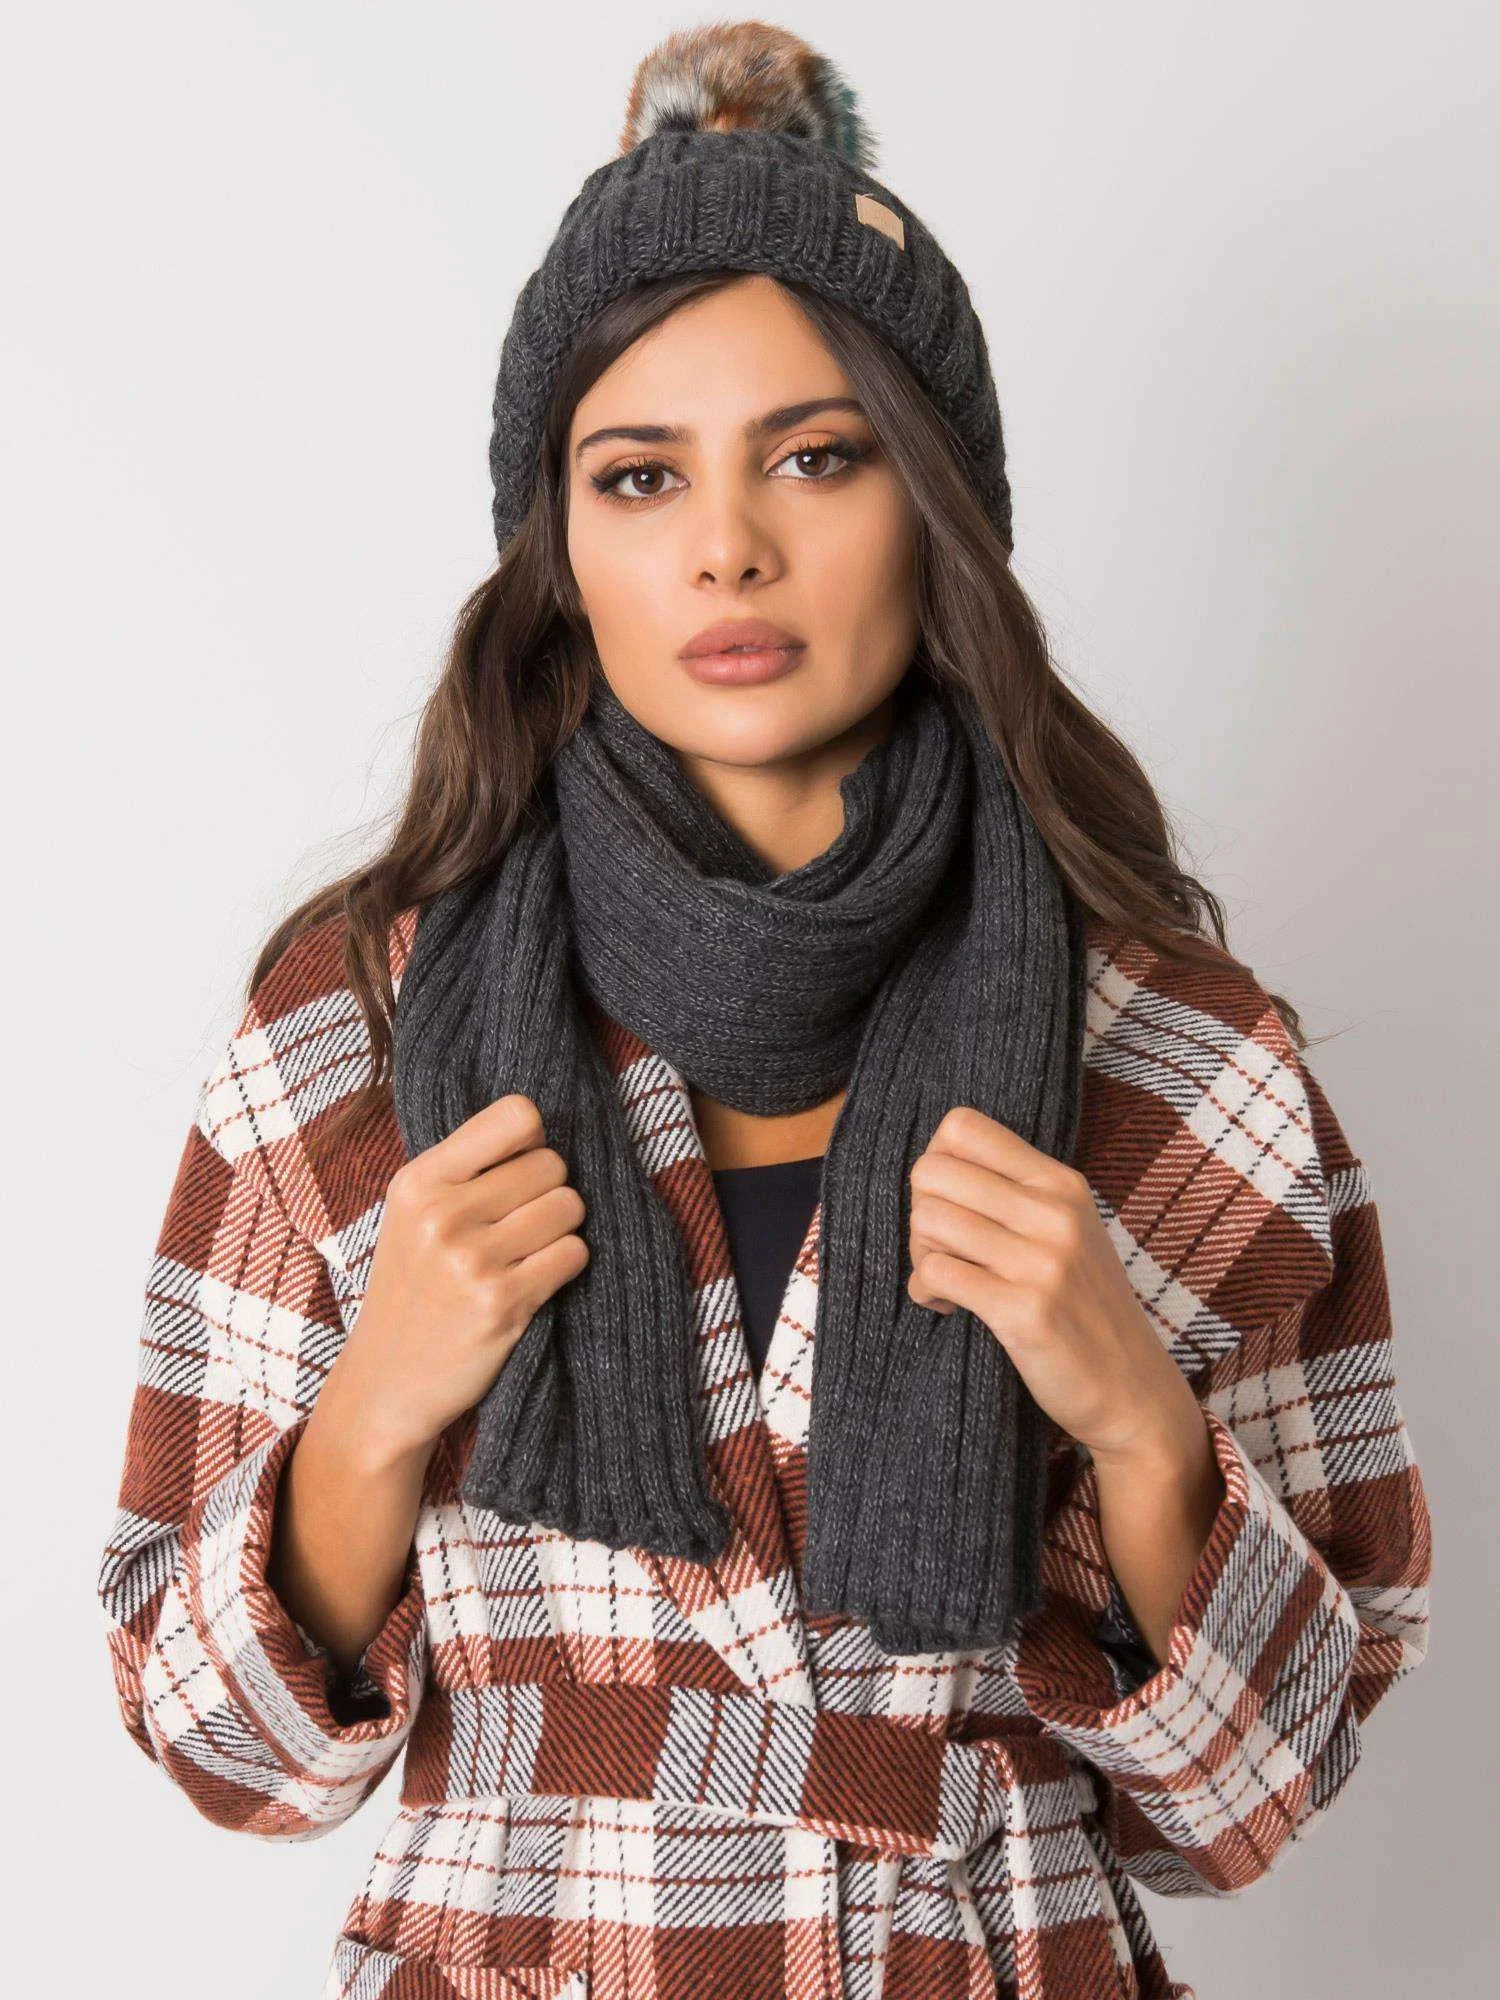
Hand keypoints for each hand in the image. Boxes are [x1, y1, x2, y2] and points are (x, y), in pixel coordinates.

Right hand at [327, 1093, 589, 1464]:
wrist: (387, 1384)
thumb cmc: (414, 1290)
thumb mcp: (414, 1216)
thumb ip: (467, 1169)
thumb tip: (544, 1129)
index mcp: (419, 1181)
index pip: (517, 1115)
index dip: (533, 1142)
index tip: (520, 1171)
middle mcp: (442, 1213)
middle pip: (553, 1164)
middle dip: (550, 1193)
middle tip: (520, 1228)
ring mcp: (471, 1259)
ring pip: (570, 1207)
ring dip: (561, 1232)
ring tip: (526, 1256)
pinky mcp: (502, 1302)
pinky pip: (574, 1254)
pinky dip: (566, 1267)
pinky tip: (534, 1284)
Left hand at [906, 1105, 1204, 1468]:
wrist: (1132, 1388)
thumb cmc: (1085, 1306)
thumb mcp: (1067, 1231)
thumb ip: (1015, 1194)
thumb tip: (932, 1166)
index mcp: (1060, 1183)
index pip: (962, 1127)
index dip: (936, 1163)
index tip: (950, 1205)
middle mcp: (1053, 1212)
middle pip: (931, 1171)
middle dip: (920, 1211)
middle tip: (942, 1249)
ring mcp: (1040, 1260)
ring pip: (927, 1220)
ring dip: (920, 1254)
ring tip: (946, 1280)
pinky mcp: (1022, 1310)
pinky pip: (936, 1273)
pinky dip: (925, 1290)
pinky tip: (947, 1306)